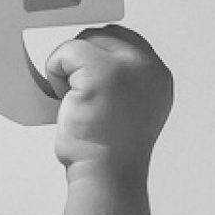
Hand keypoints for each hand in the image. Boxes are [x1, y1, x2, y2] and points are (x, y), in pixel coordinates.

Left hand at [44, 25, 172, 184]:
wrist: (108, 178)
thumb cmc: (110, 154)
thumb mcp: (130, 111)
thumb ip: (124, 82)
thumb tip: (96, 60)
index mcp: (158, 78)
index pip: (125, 41)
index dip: (99, 56)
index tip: (89, 84)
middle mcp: (150, 68)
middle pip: (103, 36)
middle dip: (82, 61)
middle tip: (81, 98)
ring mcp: (128, 68)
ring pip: (84, 41)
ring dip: (69, 69)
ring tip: (78, 103)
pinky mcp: (101, 72)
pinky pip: (66, 52)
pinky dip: (56, 72)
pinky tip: (67, 101)